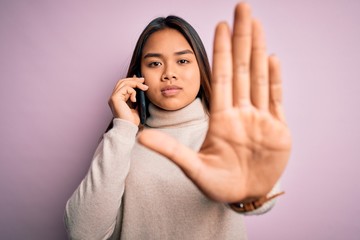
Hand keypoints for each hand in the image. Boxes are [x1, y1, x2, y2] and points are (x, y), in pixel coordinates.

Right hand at [108, 76, 147, 125]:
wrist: (128, 128)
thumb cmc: (132, 121)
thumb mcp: (137, 107)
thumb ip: (137, 98)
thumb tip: (142, 89)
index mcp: (118, 99)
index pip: (123, 85)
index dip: (132, 80)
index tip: (141, 80)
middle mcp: (114, 97)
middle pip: (122, 81)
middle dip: (133, 79)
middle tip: (143, 80)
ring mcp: (113, 97)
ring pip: (123, 83)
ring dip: (135, 83)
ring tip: (144, 88)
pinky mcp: (115, 98)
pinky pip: (125, 88)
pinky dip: (132, 91)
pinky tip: (135, 99)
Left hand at [138, 2, 290, 202]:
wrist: (244, 196)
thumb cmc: (218, 184)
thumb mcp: (193, 168)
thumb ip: (171, 151)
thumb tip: (140, 138)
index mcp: (221, 118)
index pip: (219, 76)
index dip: (220, 51)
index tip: (219, 25)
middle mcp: (240, 112)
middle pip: (240, 68)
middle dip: (242, 38)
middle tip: (242, 8)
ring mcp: (260, 119)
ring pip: (258, 77)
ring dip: (258, 50)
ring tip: (257, 24)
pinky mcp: (278, 130)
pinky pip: (275, 99)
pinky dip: (275, 79)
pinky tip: (272, 58)